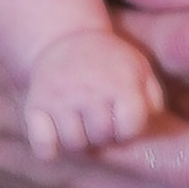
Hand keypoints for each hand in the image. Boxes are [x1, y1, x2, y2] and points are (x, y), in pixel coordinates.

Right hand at [22, 27, 164, 159]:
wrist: (66, 38)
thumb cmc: (110, 63)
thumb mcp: (140, 70)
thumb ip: (153, 100)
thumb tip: (148, 125)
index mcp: (120, 82)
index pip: (129, 127)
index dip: (127, 130)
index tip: (121, 120)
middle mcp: (88, 89)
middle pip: (101, 136)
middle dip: (104, 135)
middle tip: (99, 121)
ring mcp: (59, 97)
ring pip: (73, 144)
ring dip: (79, 141)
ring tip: (80, 125)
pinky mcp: (35, 105)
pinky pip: (43, 146)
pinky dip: (49, 148)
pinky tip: (55, 134)